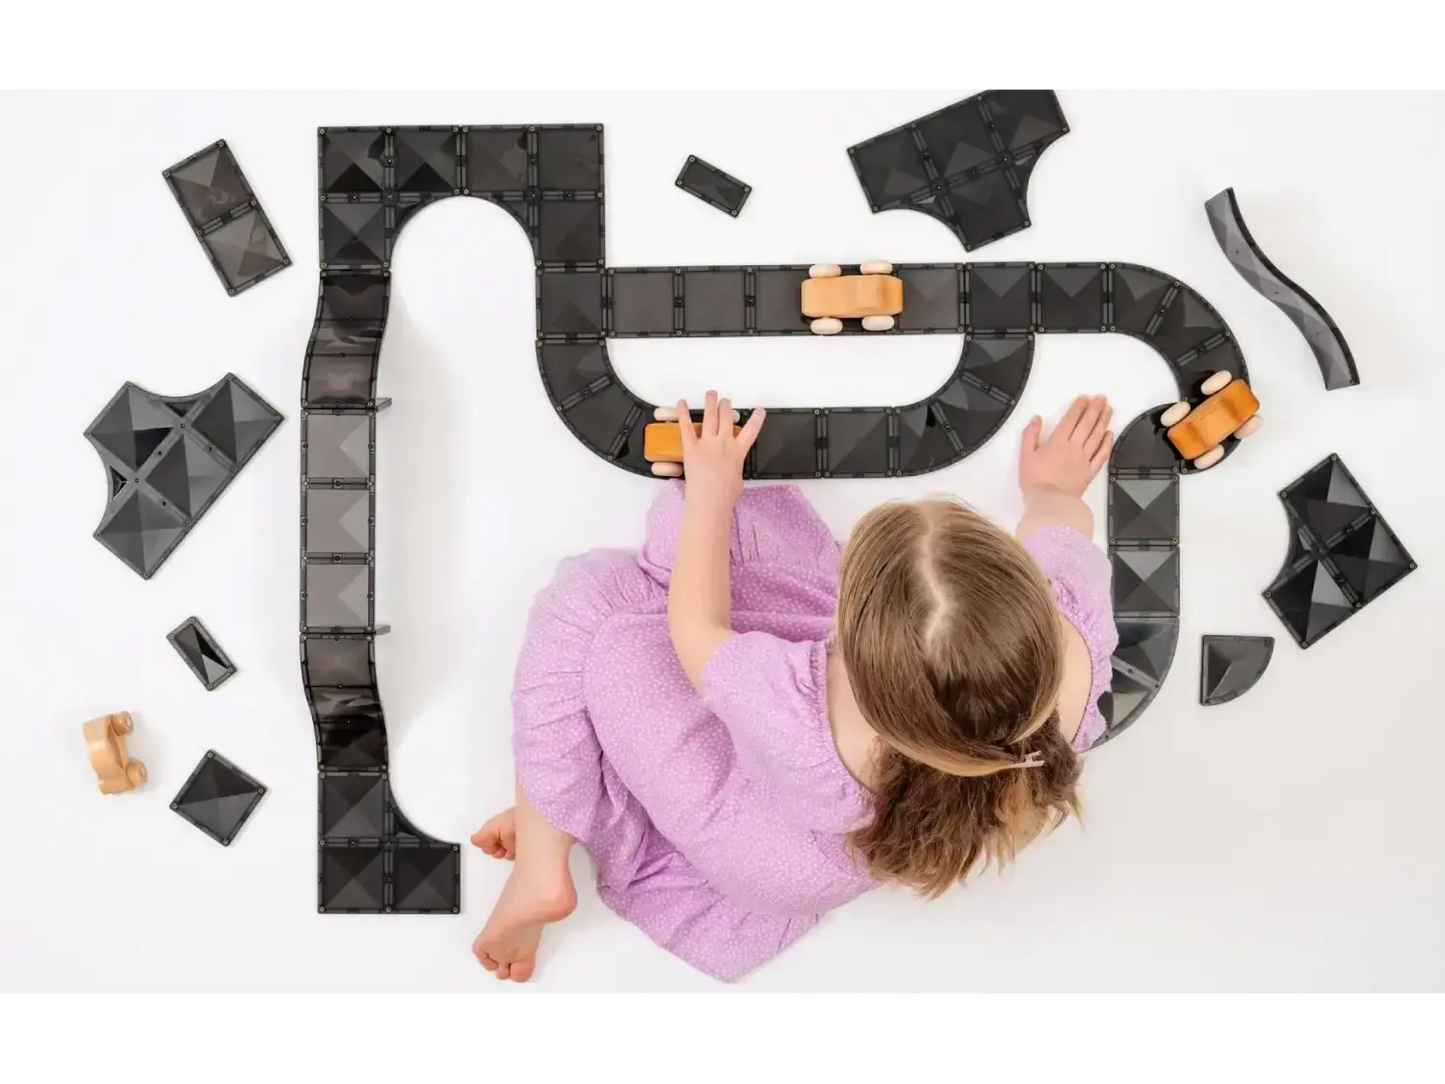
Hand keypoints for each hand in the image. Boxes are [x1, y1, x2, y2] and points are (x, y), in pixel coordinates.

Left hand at [676, 390, 764, 513]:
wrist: (709, 502)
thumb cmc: (726, 496)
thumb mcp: (737, 478)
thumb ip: (734, 465)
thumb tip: (729, 465)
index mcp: (738, 451)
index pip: (751, 430)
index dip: (757, 419)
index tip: (759, 410)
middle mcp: (724, 442)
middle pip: (726, 418)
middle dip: (726, 407)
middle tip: (725, 401)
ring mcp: (707, 443)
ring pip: (710, 417)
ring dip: (711, 403)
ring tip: (711, 394)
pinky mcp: (691, 448)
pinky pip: (686, 427)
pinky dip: (683, 413)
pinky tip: (682, 403)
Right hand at [1019, 395, 1112, 498]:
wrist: (1049, 502)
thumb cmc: (1034, 479)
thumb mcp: (1025, 455)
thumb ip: (1030, 435)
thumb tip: (1037, 418)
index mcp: (1058, 442)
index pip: (1070, 420)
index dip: (1078, 407)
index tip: (1085, 398)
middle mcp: (1074, 447)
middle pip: (1087, 424)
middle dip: (1095, 409)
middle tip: (1102, 398)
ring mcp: (1084, 459)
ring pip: (1097, 436)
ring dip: (1103, 421)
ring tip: (1109, 410)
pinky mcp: (1090, 471)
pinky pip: (1101, 455)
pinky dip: (1107, 443)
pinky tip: (1110, 434)